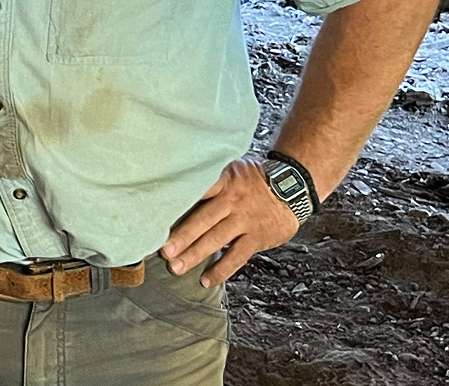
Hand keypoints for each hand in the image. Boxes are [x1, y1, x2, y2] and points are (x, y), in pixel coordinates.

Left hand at [160, 158, 300, 286]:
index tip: (155, 216)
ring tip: (176, 267)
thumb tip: (173, 187)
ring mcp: (245, 219)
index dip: (176, 204)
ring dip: (195, 254)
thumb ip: (208, 179)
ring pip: (216, 239)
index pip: (195, 190)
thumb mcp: (231, 169)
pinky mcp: (257, 236)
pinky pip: (237, 256)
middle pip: (202, 219)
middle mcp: (232, 199)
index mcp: (223, 179)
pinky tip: (206, 279)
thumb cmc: (252, 180)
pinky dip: (222, 269)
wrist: (293, 188)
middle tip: (162, 250)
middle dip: (181, 236)